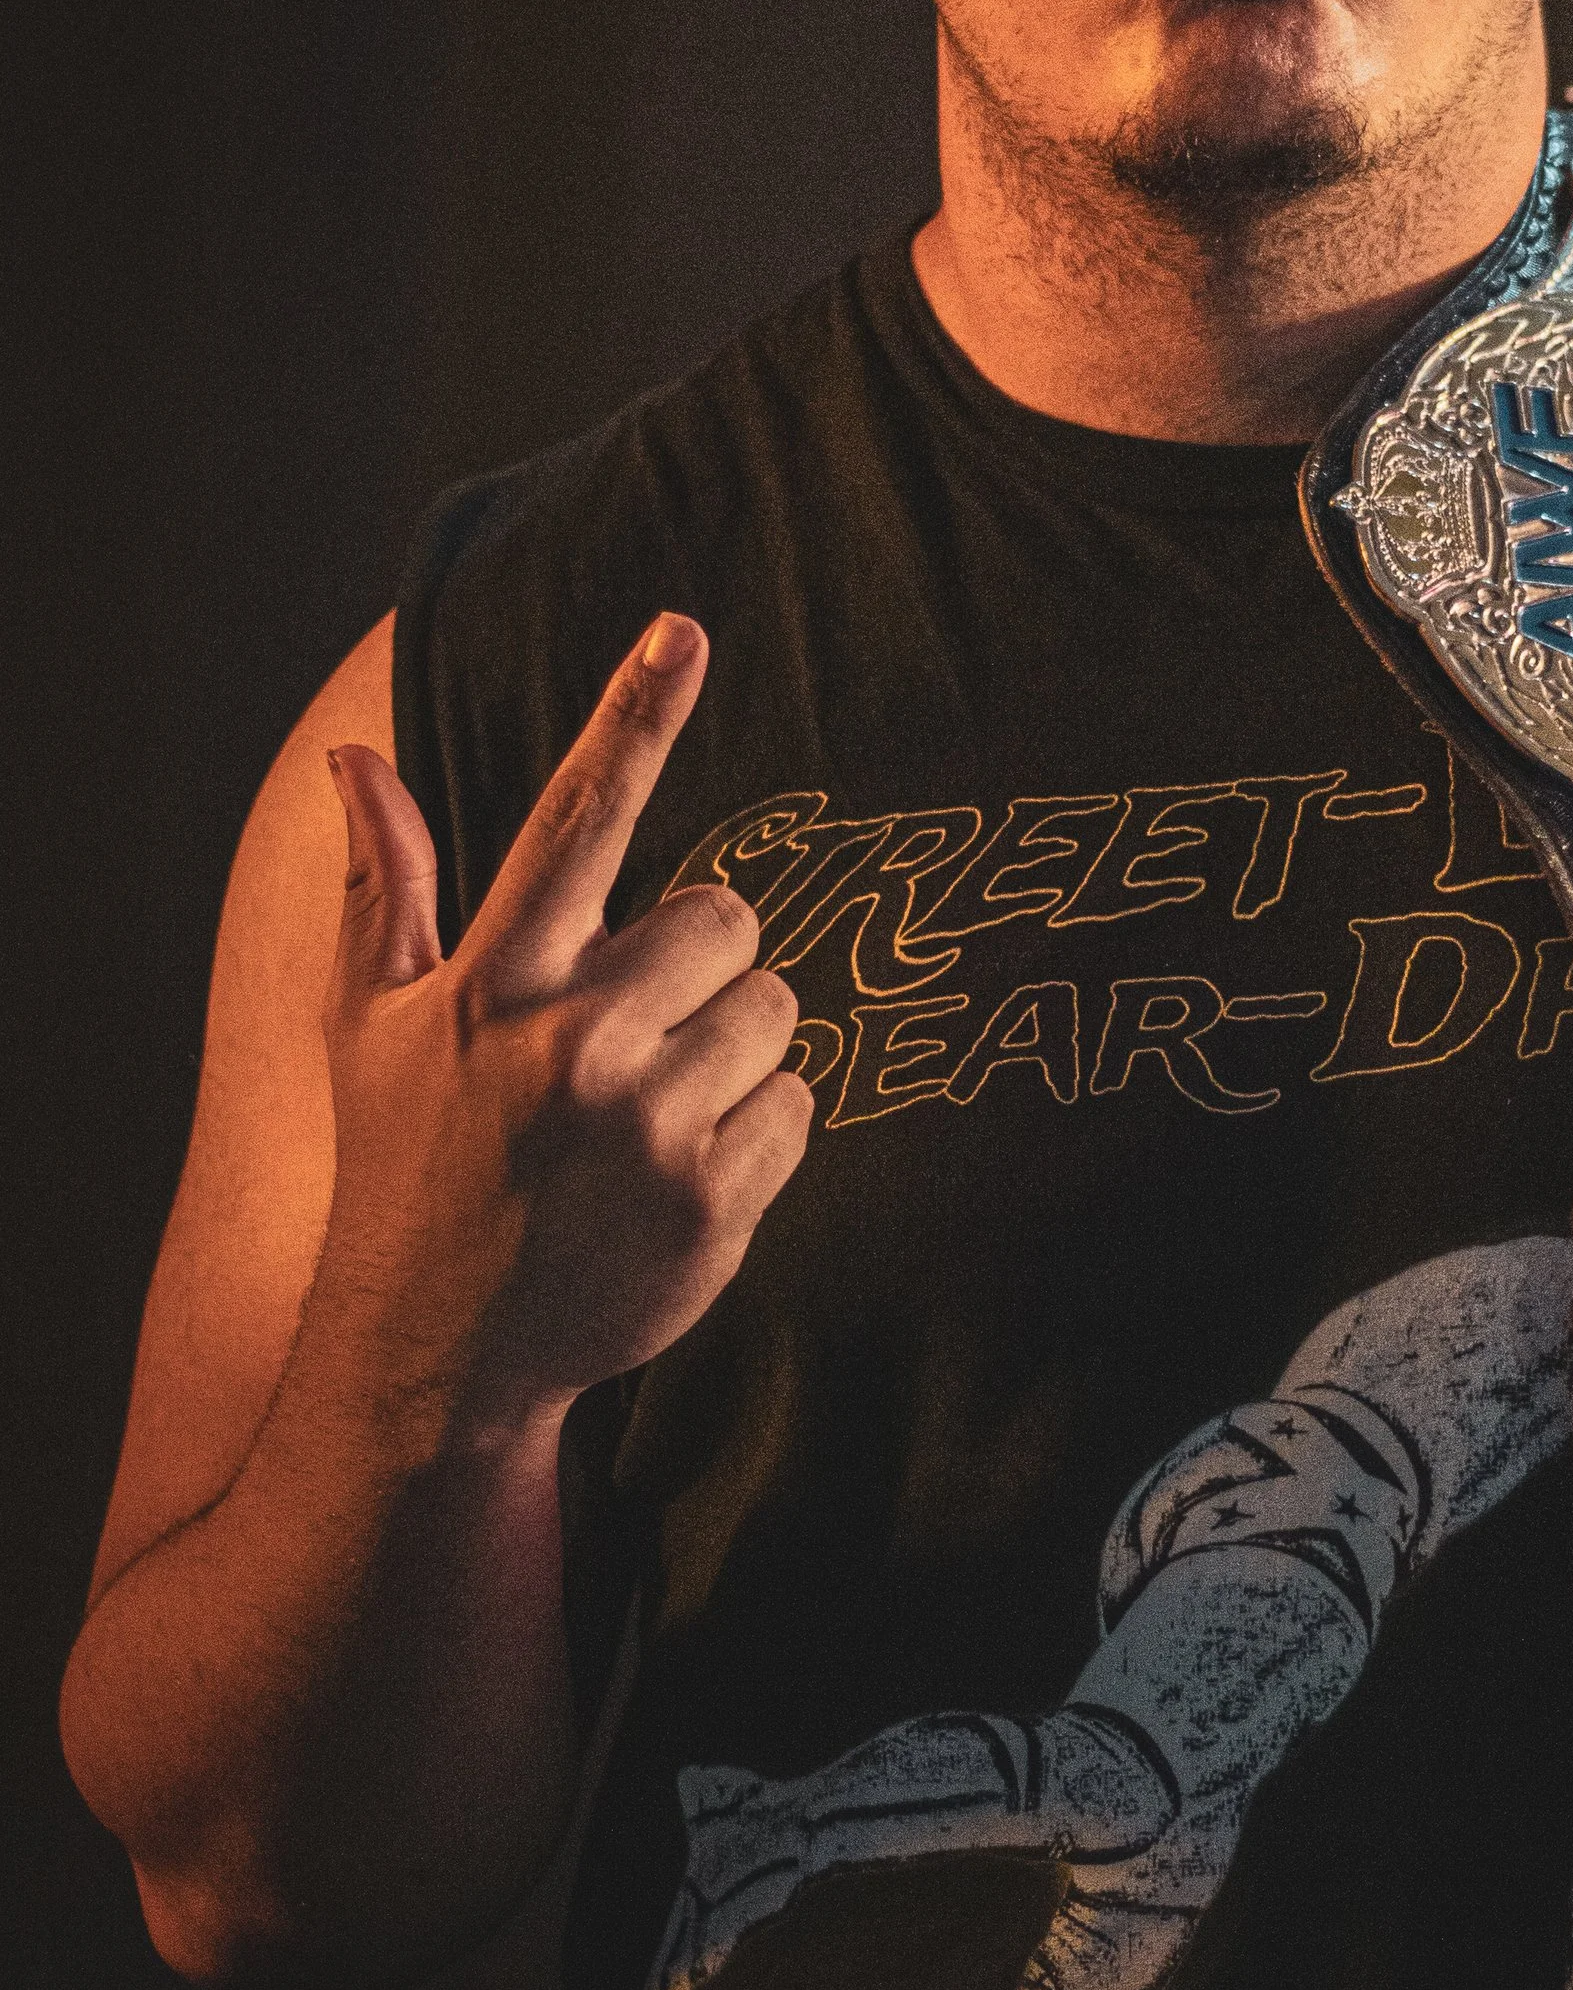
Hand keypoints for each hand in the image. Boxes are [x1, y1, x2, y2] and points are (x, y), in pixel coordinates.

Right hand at [316, 617, 810, 1435]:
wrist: (438, 1360)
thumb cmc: (405, 1173)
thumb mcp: (370, 1031)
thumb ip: (384, 889)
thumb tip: (353, 759)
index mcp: (492, 986)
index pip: (576, 818)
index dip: (633, 713)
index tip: (683, 629)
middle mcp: (573, 1042)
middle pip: (730, 916)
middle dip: (699, 961)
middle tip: (631, 1030)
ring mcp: (651, 1123)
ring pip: (776, 1012)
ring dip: (732, 1047)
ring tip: (646, 1110)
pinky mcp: (717, 1198)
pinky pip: (801, 1106)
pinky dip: (759, 1130)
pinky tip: (677, 1171)